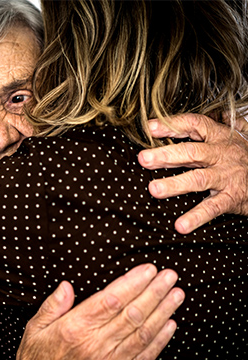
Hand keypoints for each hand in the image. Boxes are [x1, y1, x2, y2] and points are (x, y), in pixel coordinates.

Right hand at [7, 264, 183, 359]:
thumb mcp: (35, 328)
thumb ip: (53, 305)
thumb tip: (67, 286)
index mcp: (74, 329)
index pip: (110, 300)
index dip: (132, 283)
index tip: (147, 270)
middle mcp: (94, 346)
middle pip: (132, 314)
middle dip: (154, 292)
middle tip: (169, 276)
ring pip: (142, 334)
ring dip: (163, 312)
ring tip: (176, 295)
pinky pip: (144, 358)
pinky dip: (160, 341)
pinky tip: (170, 325)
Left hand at [138, 113, 247, 233]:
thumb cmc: (246, 158)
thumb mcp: (235, 137)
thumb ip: (216, 127)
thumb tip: (210, 113)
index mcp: (219, 137)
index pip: (194, 124)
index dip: (172, 125)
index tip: (149, 127)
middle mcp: (221, 154)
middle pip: (191, 152)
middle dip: (165, 155)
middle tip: (143, 158)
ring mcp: (226, 176)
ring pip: (198, 179)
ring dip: (175, 184)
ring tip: (153, 189)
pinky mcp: (232, 197)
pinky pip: (212, 207)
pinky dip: (196, 217)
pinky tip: (180, 226)